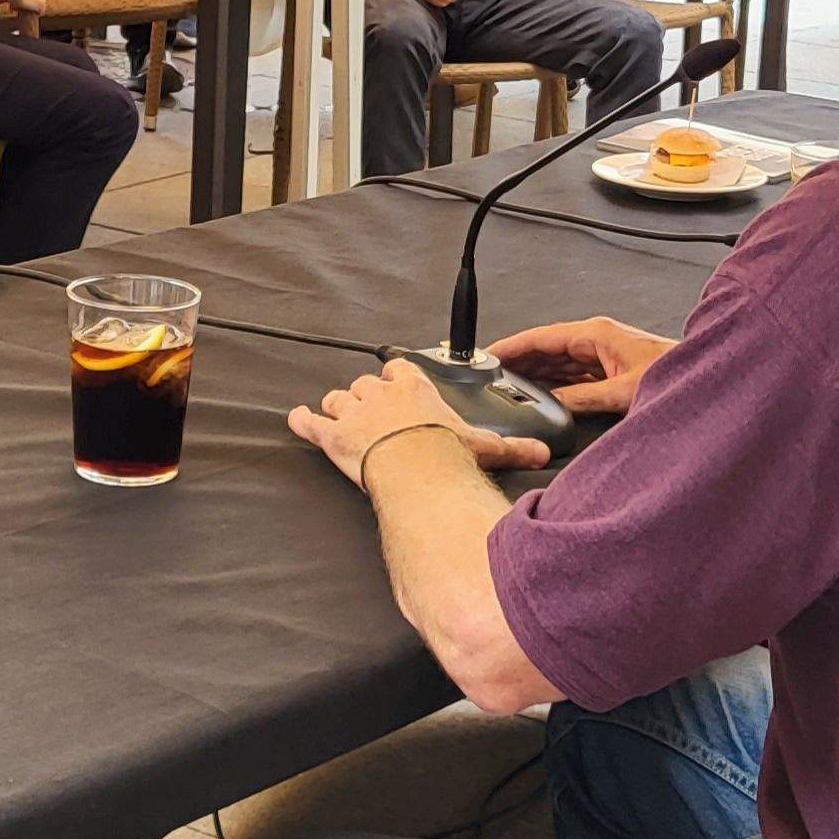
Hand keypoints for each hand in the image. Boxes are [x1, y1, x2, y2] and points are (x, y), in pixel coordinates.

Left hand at [290, 358, 553, 486]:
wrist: (415, 469)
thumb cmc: (445, 454)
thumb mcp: (483, 447)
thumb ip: (512, 447)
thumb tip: (543, 452)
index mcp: (414, 389)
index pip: (400, 369)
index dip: (396, 376)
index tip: (397, 381)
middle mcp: (380, 394)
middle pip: (365, 384)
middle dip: (365, 395)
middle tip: (371, 411)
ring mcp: (353, 413)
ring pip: (338, 400)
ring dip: (338, 407)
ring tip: (341, 416)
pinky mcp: (331, 436)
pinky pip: (309, 422)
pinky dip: (300, 420)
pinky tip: (295, 418)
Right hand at [490, 315, 675, 416]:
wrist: (705, 383)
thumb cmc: (673, 376)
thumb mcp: (622, 392)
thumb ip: (583, 398)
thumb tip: (553, 405)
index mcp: (596, 334)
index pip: (543, 336)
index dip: (513, 345)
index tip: (489, 354)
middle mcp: (597, 339)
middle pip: (547, 348)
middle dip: (520, 360)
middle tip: (490, 374)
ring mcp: (604, 354)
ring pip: (559, 361)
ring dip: (537, 372)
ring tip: (510, 385)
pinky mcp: (611, 369)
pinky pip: (573, 373)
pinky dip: (556, 383)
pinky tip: (544, 394)